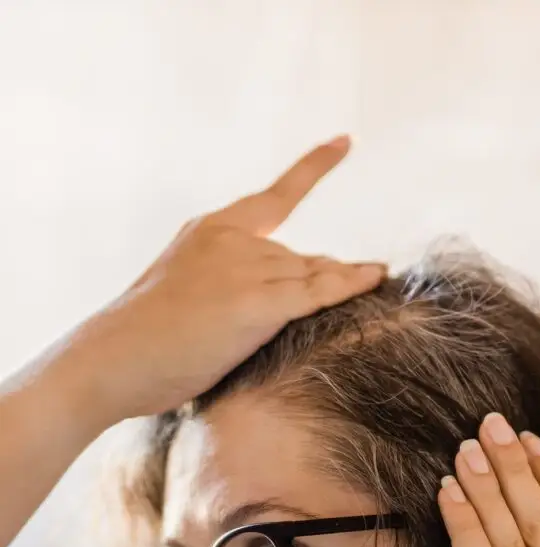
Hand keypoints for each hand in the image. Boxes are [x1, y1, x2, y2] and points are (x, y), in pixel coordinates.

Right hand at [62, 136, 385, 425]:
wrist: (114, 359)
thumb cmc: (146, 344)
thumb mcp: (187, 295)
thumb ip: (229, 285)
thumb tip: (285, 298)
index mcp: (211, 230)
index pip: (274, 197)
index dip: (313, 169)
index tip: (344, 142)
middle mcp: (231, 239)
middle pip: (301, 258)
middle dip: (325, 280)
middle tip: (354, 292)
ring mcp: (244, 268)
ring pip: (311, 278)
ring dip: (336, 291)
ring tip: (364, 295)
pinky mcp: (256, 302)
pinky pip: (317, 292)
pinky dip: (350, 285)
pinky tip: (376, 278)